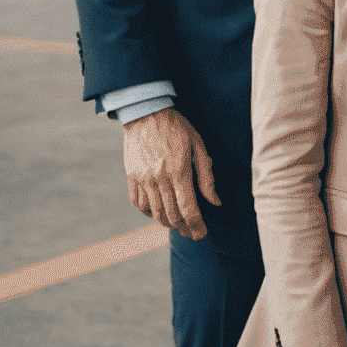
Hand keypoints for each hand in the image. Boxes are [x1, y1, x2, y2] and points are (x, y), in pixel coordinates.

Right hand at [122, 107, 219, 238]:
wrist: (147, 113)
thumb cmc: (178, 127)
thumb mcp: (199, 145)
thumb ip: (206, 175)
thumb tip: (215, 201)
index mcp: (179, 170)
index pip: (188, 207)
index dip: (196, 225)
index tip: (202, 233)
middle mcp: (159, 178)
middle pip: (171, 214)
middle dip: (184, 228)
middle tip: (193, 232)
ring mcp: (143, 179)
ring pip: (155, 212)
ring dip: (167, 223)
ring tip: (178, 225)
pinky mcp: (131, 177)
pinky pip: (138, 203)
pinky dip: (148, 212)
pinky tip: (158, 213)